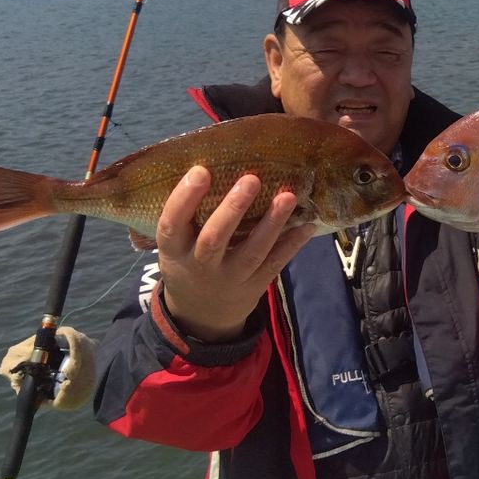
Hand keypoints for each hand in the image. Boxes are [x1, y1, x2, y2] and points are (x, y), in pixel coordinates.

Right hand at [158, 166, 316, 341]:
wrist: (201, 315)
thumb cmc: (188, 261)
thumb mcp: (175, 246)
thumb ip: (186, 217)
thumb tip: (206, 163)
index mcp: (174, 251)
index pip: (172, 224)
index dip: (184, 198)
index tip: (201, 170)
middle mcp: (200, 265)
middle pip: (215, 238)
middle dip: (233, 208)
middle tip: (251, 179)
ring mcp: (230, 278)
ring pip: (252, 251)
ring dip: (272, 223)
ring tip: (288, 195)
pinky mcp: (254, 286)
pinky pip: (275, 263)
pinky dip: (292, 244)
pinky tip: (306, 224)